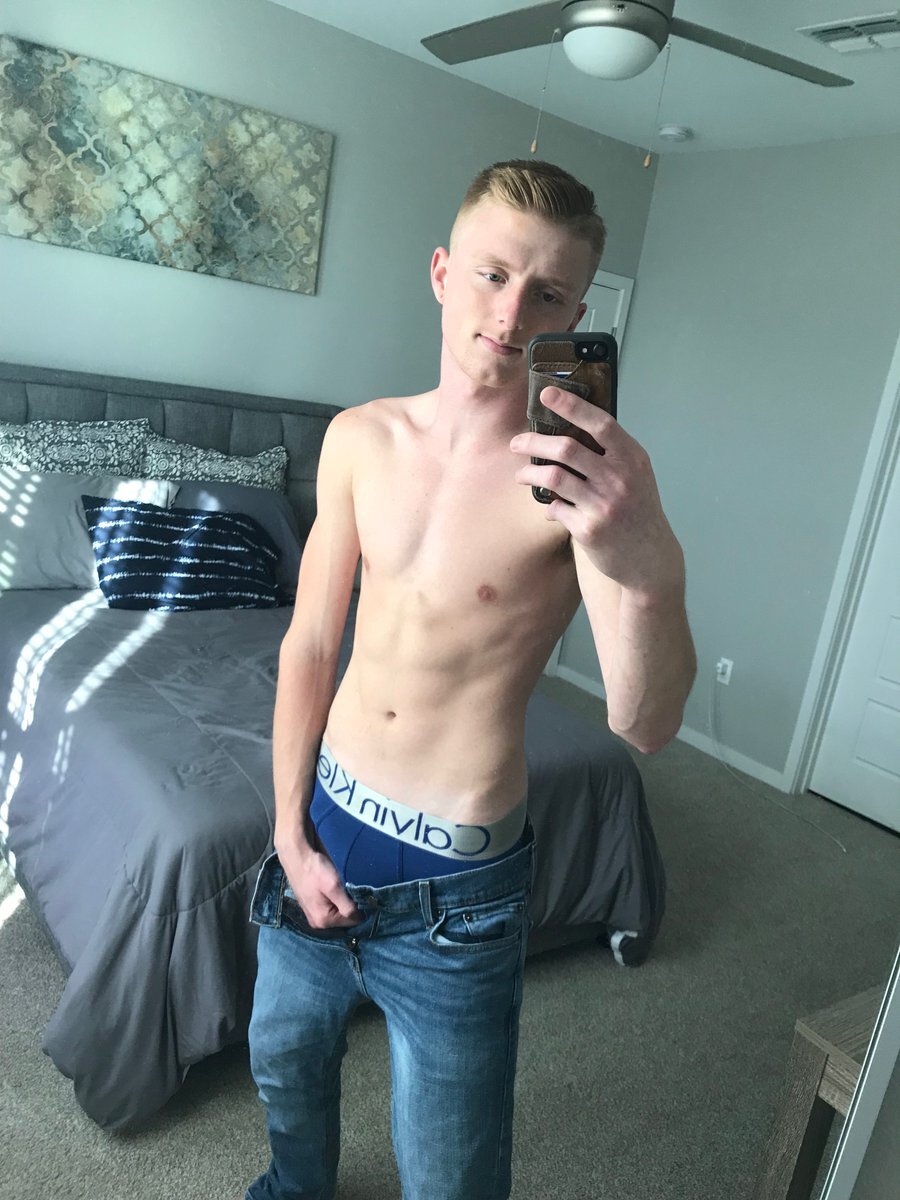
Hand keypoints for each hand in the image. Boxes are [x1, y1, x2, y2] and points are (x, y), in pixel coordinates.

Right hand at [276, 833, 360, 929]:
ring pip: (339, 911)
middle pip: (344, 918)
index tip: (365, 896)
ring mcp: (314, 912)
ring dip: (344, 901)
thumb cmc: (315, 869)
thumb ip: (347, 906)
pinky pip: (331, 906)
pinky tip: (338, 888)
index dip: (361, 910)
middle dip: (352, 906)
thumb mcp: (334, 887)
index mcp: (323, 921)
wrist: (297, 854)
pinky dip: (337, 899)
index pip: (352, 922)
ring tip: (346, 887)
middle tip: (356, 890)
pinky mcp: (313, 903)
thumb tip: (360, 918)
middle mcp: (318, 921)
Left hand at [510, 386, 683, 595]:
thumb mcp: (636, 475)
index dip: (572, 406)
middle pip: (566, 449)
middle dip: (533, 442)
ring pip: (553, 478)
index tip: (547, 394)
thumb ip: (611, 453)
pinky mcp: (588, 530)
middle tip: (516, 443)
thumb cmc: (638, 510)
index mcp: (632, 459)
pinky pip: (556, 508)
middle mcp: (620, 479)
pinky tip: (548, 507)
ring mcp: (603, 505)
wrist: (649, 557)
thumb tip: (569, 431)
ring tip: (521, 475)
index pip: (600, 424)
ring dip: (529, 474)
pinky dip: (548, 506)